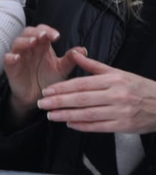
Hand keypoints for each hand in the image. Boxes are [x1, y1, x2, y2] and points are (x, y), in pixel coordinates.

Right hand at [3, 24, 81, 123]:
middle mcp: (30, 48)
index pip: (42, 31)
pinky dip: (11, 57)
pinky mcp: (11, 67)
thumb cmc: (49, 80)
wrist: (38, 97)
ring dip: (24, 41)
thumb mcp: (61, 69)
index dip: (48, 31)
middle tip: (43, 35)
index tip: (57, 36)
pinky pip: (7, 59)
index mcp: (42, 46)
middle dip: (35, 32)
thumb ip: (70, 59)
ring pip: (17, 42)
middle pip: (28, 32)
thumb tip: (83, 49)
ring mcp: (19, 56)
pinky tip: (17, 57)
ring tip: (32, 42)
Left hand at [36, 49, 155, 133]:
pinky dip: (84, 126)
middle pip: (82, 99)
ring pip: (88, 114)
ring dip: (67, 115)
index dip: (62, 88)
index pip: (81, 84)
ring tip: (51, 116)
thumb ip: (94, 66)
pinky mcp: (124, 125)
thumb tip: (75, 54)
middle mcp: (115, 95)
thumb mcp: (118, 72)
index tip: (47, 90)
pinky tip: (70, 124)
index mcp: (112, 80)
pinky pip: (100, 126)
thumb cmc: (139, 88)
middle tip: (42, 103)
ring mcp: (120, 111)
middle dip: (59, 102)